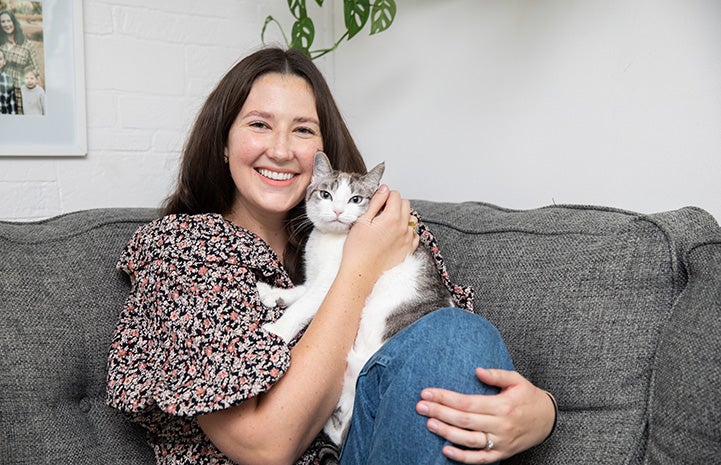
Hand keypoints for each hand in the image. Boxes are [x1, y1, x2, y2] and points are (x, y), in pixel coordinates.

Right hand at [343, 185, 418, 277]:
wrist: (360, 274)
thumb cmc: (357, 249)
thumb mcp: (362, 221)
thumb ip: (376, 202)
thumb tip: (385, 189)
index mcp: (392, 218)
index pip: (396, 195)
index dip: (385, 195)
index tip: (378, 201)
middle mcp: (403, 228)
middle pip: (405, 205)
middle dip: (394, 204)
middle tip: (380, 212)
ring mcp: (408, 240)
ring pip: (410, 219)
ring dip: (401, 217)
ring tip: (386, 225)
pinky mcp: (408, 250)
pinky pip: (413, 235)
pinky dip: (406, 232)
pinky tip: (394, 236)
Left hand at [416, 368, 555, 462]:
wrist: (548, 420)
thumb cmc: (529, 396)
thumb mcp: (517, 380)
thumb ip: (497, 374)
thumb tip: (477, 370)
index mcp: (502, 406)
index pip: (468, 403)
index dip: (446, 398)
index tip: (427, 392)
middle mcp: (501, 426)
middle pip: (465, 421)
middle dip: (440, 413)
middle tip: (420, 406)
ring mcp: (501, 442)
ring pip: (469, 441)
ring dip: (446, 433)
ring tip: (429, 423)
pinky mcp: (502, 454)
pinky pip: (480, 459)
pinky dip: (462, 457)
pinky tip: (445, 450)